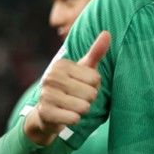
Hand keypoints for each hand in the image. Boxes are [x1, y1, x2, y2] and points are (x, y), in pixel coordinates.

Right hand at [23, 31, 109, 145]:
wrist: (47, 112)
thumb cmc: (70, 87)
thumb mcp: (83, 69)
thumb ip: (96, 52)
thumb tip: (107, 33)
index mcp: (61, 65)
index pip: (96, 79)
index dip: (94, 86)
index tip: (81, 85)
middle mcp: (51, 77)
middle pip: (91, 93)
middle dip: (89, 99)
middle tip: (76, 98)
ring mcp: (46, 95)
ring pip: (84, 107)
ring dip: (82, 110)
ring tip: (71, 106)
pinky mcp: (45, 112)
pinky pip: (74, 118)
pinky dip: (74, 119)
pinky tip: (66, 116)